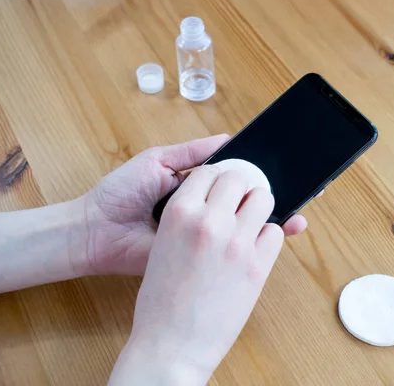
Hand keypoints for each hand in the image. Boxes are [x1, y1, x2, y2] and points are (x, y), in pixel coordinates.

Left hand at [78, 135, 308, 275]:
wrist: (96, 231)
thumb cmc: (121, 192)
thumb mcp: (157, 162)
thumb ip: (192, 153)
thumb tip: (229, 139)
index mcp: (197, 188)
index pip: (233, 179)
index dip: (255, 175)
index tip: (281, 168)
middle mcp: (204, 210)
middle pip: (243, 202)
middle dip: (270, 195)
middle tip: (297, 187)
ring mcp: (203, 233)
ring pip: (243, 226)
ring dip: (272, 218)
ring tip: (298, 209)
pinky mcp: (198, 255)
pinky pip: (229, 248)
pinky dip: (254, 243)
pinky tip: (277, 231)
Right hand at [109, 166, 284, 383]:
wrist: (171, 345)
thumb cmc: (161, 300)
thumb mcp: (162, 246)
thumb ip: (188, 219)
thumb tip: (216, 202)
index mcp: (179, 213)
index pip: (208, 172)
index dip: (215, 180)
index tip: (219, 189)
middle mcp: (210, 221)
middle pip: (239, 179)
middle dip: (239, 189)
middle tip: (235, 205)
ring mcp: (238, 242)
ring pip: (264, 198)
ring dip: (257, 207)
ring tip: (248, 223)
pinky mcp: (259, 265)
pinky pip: (276, 232)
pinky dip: (267, 236)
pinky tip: (253, 249)